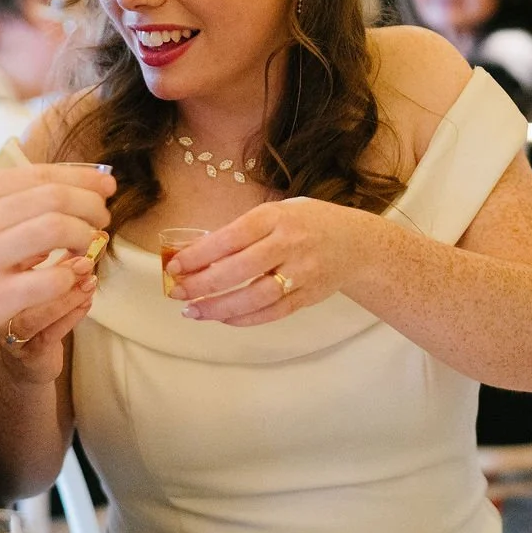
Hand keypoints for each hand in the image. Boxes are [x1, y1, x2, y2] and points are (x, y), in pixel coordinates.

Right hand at [0, 164, 112, 386]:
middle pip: (56, 197)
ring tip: (89, 245)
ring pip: (58, 229)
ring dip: (85, 236)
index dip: (83, 176)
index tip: (106, 184)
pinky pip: (52, 279)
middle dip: (91, 205)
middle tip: (103, 218)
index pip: (39, 174)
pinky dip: (70, 276)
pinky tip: (69, 278)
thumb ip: (0, 202)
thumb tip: (62, 185)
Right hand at [0, 238, 102, 383]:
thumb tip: (87, 233)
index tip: (75, 233)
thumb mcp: (41, 282)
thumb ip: (58, 260)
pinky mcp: (29, 353)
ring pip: (36, 316)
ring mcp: (10, 332)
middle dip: (60, 272)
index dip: (42, 243)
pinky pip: (51, 334)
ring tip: (90, 282)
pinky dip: (72, 316)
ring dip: (68, 297)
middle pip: (21, 287)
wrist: (23, 364)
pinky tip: (86, 302)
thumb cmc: (34, 315)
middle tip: (86, 260)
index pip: (11, 258)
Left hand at [166, 196, 368, 325]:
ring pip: (255, 297)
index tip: (174, 266)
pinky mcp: (309, 296)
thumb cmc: (307, 223)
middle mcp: (290, 244)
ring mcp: (302, 273)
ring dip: (219, 307)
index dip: (199, 254)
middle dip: (203, 284)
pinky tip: (222, 318)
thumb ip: (242, 232)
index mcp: (276, 217)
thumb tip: (196, 254)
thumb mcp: (277, 213)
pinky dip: (244, 319)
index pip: (231, 237)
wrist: (357, 243)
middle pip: (240, 269)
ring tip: (193, 311)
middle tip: (177, 292)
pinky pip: (273, 313)